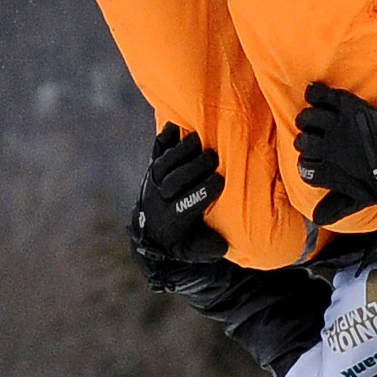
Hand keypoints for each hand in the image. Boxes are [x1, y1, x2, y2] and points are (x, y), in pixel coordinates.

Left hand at [128, 126, 226, 288]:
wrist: (156, 232)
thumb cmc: (187, 240)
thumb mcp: (199, 250)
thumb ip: (211, 248)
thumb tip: (223, 243)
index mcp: (172, 222)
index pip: (185, 204)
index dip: (202, 192)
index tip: (221, 181)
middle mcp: (158, 201)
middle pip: (173, 181)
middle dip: (193, 168)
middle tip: (214, 157)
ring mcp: (153, 182)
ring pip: (163, 164)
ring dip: (181, 151)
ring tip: (199, 140)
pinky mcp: (153, 167)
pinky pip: (156, 151)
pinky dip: (165, 138)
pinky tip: (176, 126)